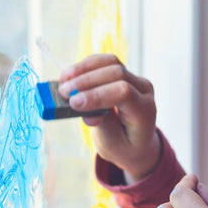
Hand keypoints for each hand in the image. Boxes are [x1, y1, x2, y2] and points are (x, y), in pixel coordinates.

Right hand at [58, 54, 159, 181]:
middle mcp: (143, 89)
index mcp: (144, 110)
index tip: (73, 103)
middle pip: (116, 73)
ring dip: (84, 68)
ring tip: (63, 80)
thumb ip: (99, 122)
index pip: (123, 92)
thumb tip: (79, 103)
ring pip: (110, 62)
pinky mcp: (122, 73)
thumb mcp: (112, 144)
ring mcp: (134, 78)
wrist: (135, 142)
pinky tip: (70, 75)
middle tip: (63, 92)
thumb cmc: (123, 146)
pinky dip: (86, 66)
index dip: (97, 95)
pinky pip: (104, 62)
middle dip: (86, 81)